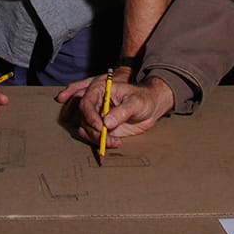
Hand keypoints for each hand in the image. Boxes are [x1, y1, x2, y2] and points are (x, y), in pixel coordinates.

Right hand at [58, 75, 173, 144]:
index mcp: (100, 90)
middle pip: (82, 117)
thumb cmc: (144, 99)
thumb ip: (122, 111)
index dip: (90, 115)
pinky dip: (100, 142)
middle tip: (106, 137)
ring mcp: (97, 115)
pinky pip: (92, 136)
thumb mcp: (136, 103)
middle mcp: (95, 103)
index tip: (100, 127)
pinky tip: (116, 142)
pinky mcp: (101, 127)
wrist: (151, 108)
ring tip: (113, 141)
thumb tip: (107, 123)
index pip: (86, 101)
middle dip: (92, 130)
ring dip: (96, 138)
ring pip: (85, 128)